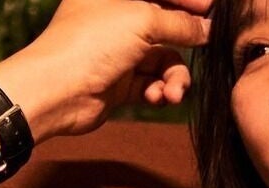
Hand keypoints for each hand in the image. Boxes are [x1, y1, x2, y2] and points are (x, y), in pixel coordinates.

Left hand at [0, 0, 210, 142]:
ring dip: (173, 75)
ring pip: (160, 58)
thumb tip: (208, 29)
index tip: (211, 8)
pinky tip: (158, 97)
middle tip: (206, 44)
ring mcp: (115, 51)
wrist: (57, 91)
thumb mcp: (143, 21)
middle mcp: (114, 19)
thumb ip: (180, 23)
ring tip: (175, 90)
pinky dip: (158, 90)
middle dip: (184, 38)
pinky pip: (150, 83)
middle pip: (162, 23)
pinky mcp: (117, 82)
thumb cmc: (91, 42)